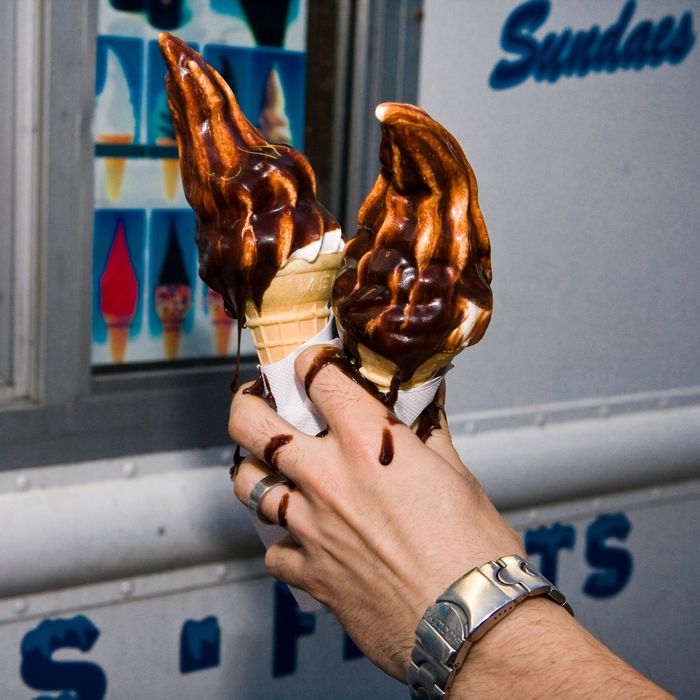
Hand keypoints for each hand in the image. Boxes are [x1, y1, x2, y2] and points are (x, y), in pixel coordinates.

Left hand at [229, 344, 523, 680]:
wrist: (473, 626)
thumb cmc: (474, 553)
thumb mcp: (458, 476)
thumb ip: (429, 432)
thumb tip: (425, 401)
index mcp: (369, 445)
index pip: (318, 377)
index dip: (310, 360)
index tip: (310, 362)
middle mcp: (329, 479)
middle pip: (252, 424)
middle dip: (247, 403)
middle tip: (259, 401)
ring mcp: (311, 527)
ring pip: (247, 484)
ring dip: (254, 469)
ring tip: (271, 466)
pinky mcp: (309, 573)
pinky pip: (274, 551)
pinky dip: (283, 541)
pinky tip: (303, 538)